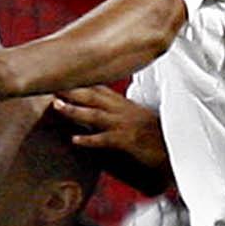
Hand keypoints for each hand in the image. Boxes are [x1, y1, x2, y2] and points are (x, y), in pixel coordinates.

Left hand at [52, 85, 167, 176]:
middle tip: (48, 83)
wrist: (176, 152)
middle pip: (93, 95)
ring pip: (96, 115)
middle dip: (71, 88)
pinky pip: (106, 140)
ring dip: (75, 110)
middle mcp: (123, 111)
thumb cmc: (156, 140)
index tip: (59, 73)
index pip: (98, 88)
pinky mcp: (129, 142)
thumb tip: (93, 116)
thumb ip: (115, 116)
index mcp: (124, 105)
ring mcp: (126, 125)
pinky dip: (90, 140)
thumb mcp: (134, 122)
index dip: (79, 81)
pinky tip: (74, 140)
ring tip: (55, 106)